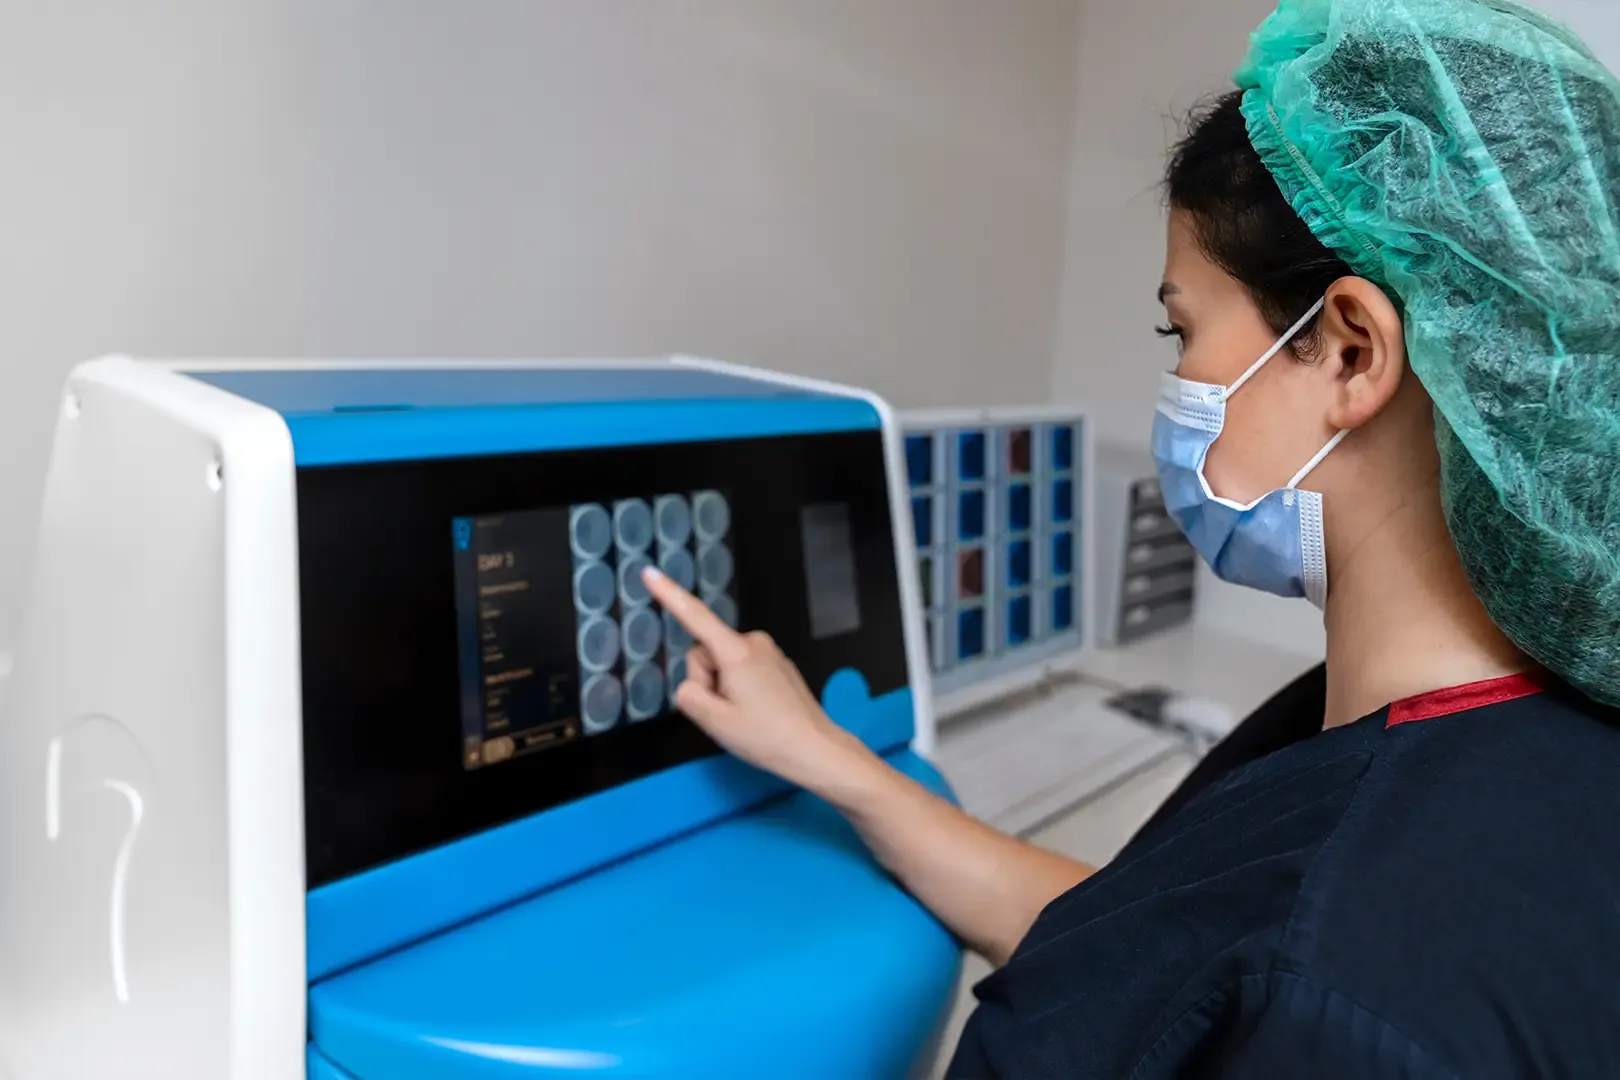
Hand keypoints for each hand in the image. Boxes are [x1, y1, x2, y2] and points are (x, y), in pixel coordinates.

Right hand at [642, 566, 873, 792]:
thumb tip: (692, 685)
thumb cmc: (766, 736)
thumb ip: (689, 696)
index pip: (694, 617)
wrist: (816, 749)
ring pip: (724, 664)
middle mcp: (754, 642)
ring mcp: (769, 652)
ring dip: (725, 689)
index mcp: (736, 652)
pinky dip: (741, 690)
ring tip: (746, 716)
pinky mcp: (778, 665)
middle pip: (706, 653)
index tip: (649, 572)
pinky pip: (743, 670)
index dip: (669, 594)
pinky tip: (758, 713)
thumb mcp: (715, 722)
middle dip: (708, 682)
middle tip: (727, 714)